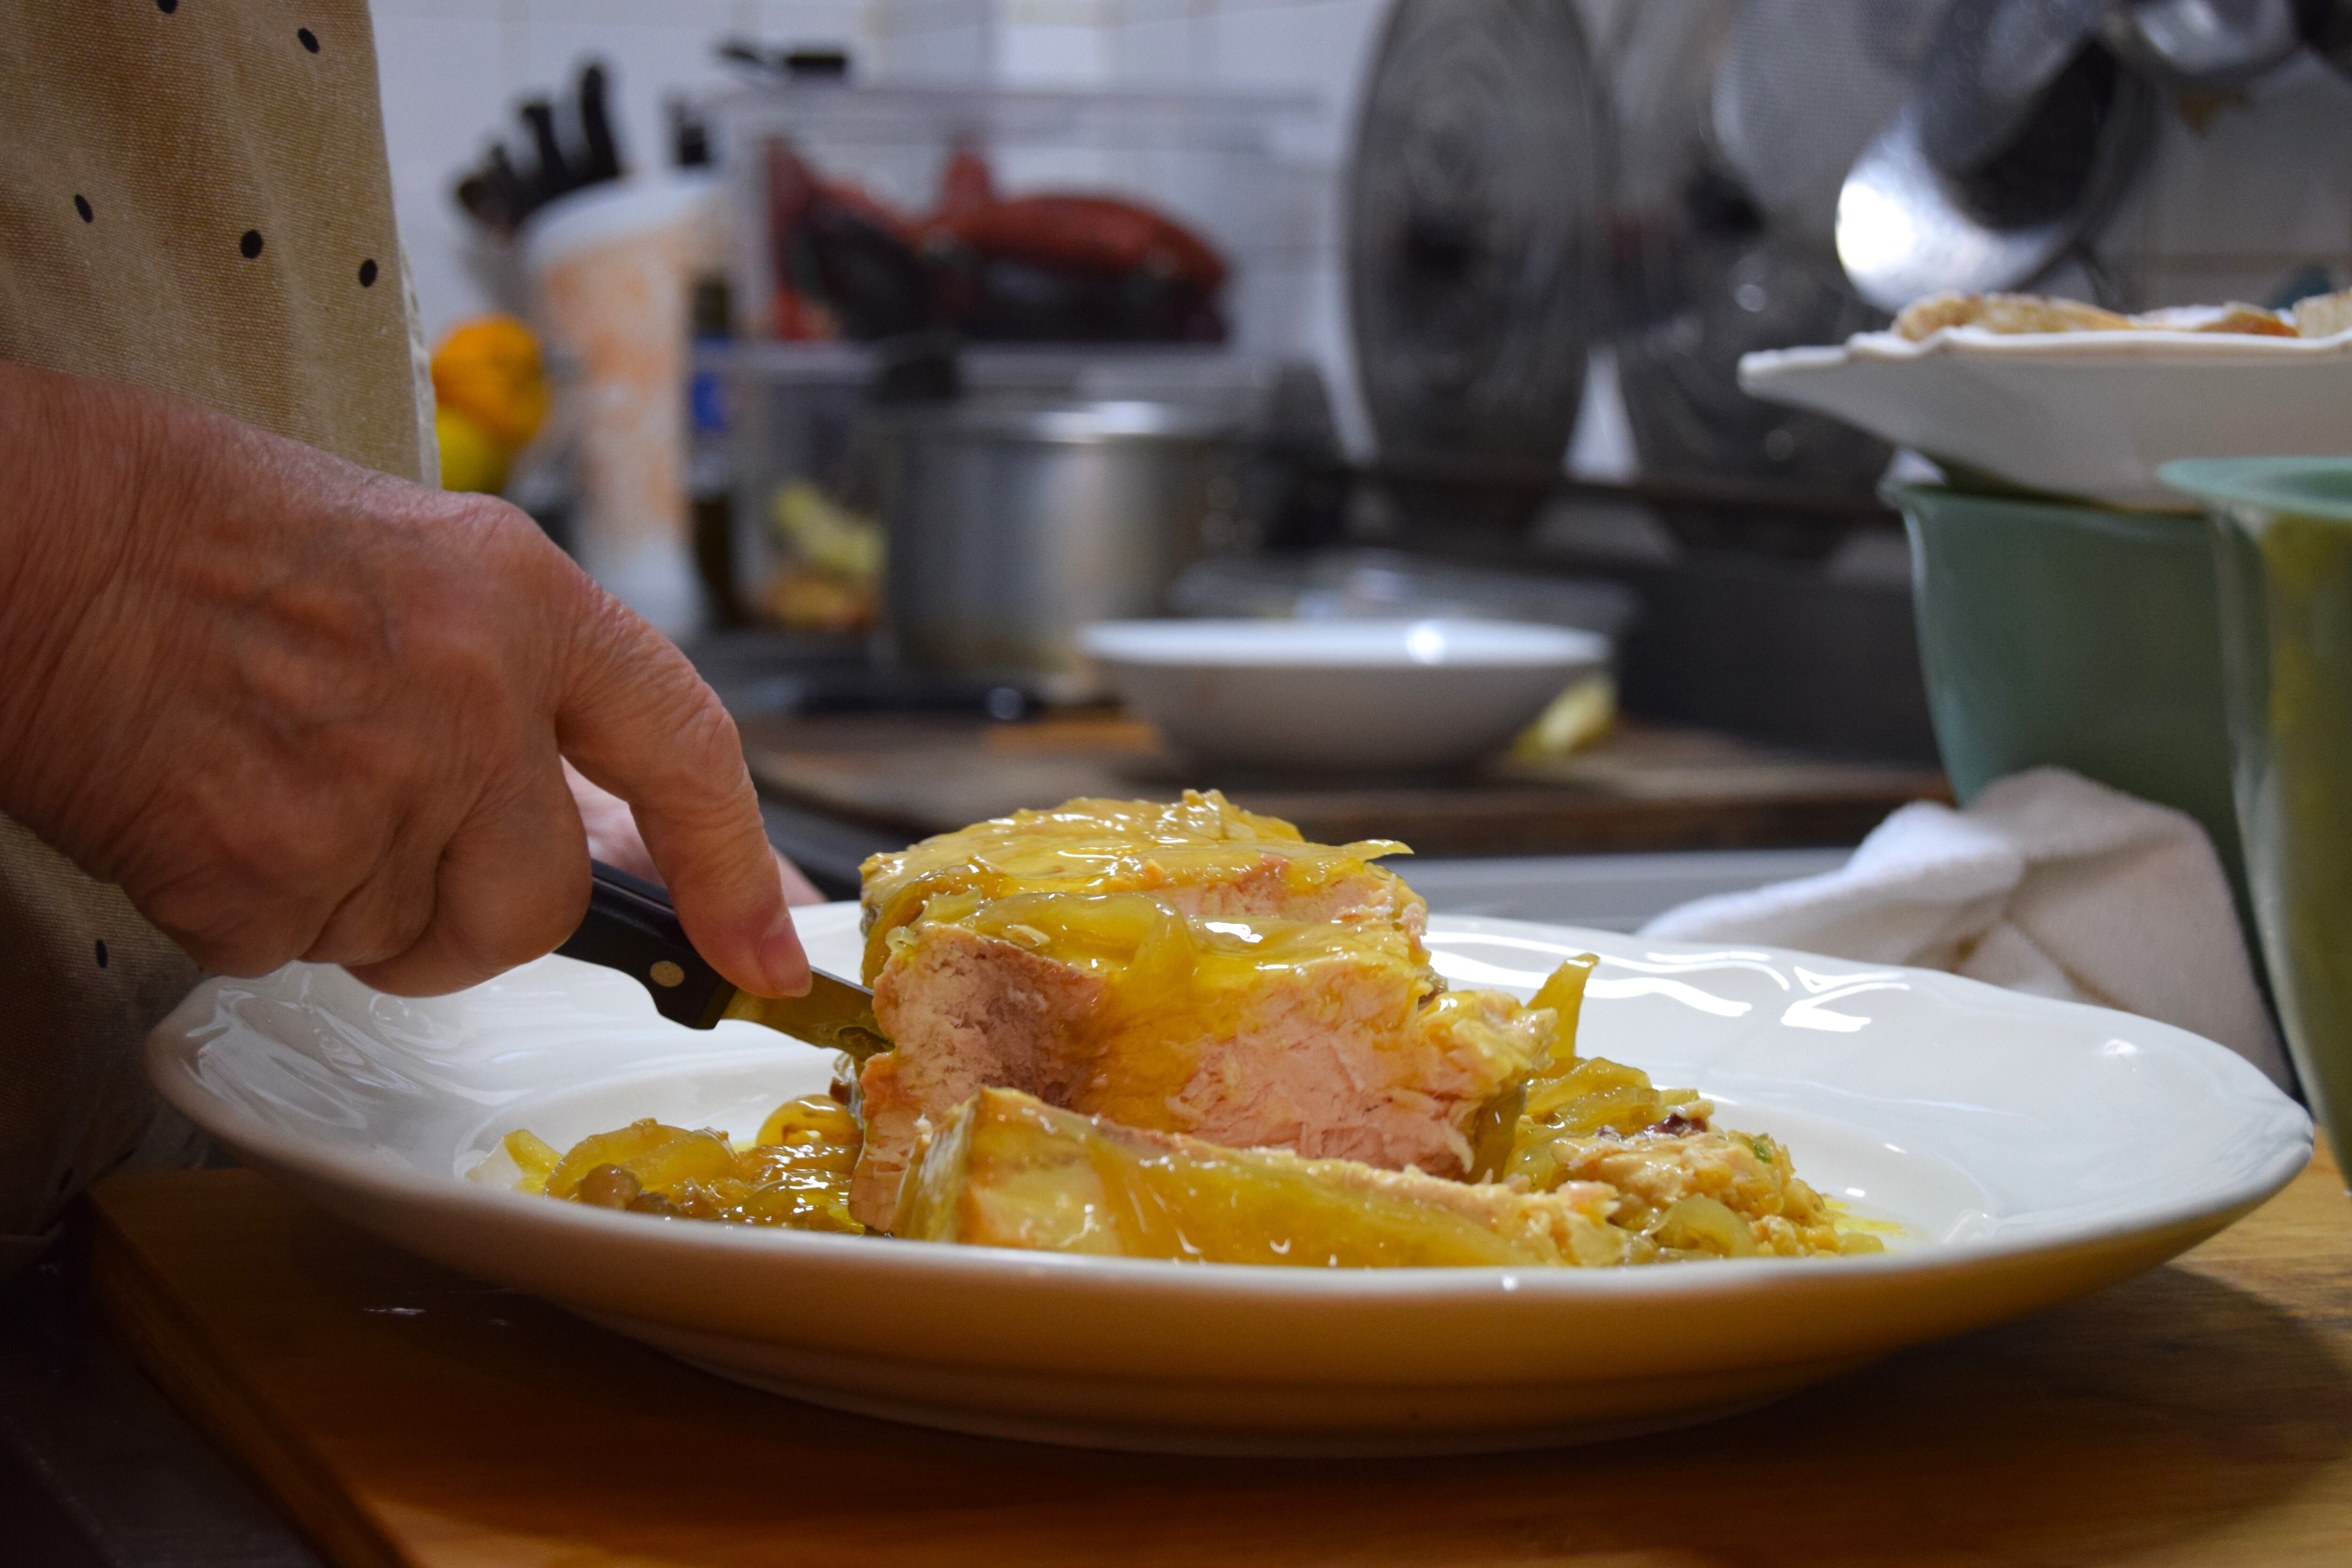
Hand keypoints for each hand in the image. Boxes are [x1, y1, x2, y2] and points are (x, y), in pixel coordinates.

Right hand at [0, 362, 808, 998]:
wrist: (22, 528)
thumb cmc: (188, 526)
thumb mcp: (403, 561)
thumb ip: (502, 683)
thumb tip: (573, 810)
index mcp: (519, 598)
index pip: (684, 746)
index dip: (735, 864)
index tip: (769, 952)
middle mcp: (474, 696)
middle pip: (539, 902)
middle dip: (469, 911)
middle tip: (368, 839)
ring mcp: (375, 787)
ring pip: (411, 940)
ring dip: (345, 905)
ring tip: (260, 785)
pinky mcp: (265, 873)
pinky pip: (293, 946)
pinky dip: (243, 910)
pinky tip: (195, 805)